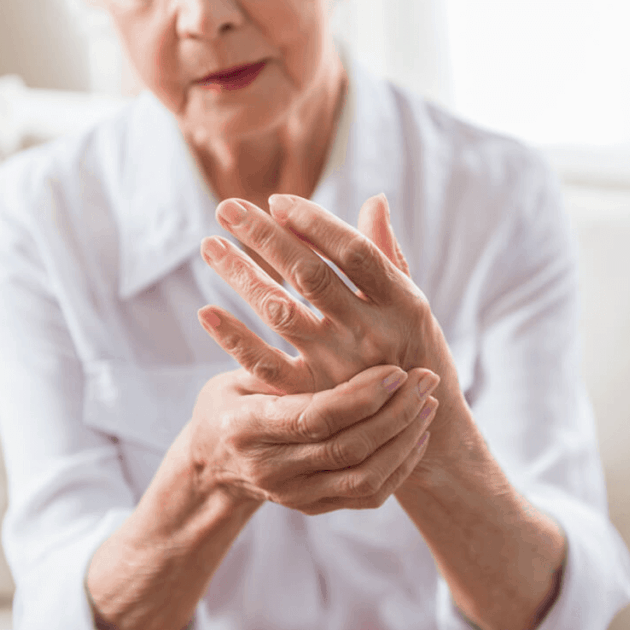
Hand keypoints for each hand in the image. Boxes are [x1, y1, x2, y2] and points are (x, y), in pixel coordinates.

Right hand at [189, 363, 438, 513]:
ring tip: (428, 404)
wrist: (212, 466)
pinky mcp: (315, 508)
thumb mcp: (236, 376)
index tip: (397, 369)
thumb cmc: (229, 405)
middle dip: (396, 413)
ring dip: (405, 441)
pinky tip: (418, 434)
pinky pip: (368, 495)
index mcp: (249, 429)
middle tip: (425, 379)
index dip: (362, 396)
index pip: (316, 417)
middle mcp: (272, 470)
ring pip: (365, 478)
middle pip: (348, 448)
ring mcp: (295, 495)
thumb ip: (276, 358)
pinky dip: (400, 466)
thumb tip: (308, 308)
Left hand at [196, 193, 472, 487]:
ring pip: (281, 312)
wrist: (422, 429)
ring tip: (210, 246)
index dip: (315, 223)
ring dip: (241, 276)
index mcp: (402, 303)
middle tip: (227, 208)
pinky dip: (234, 340)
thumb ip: (387, 255)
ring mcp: (341, 368)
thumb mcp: (412, 305)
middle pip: (311, 276)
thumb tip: (375, 200)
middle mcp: (372, 334)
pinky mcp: (313, 397)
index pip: (355, 253)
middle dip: (266, 237)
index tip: (277, 201)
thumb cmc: (415, 353)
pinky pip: (266, 366)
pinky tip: (206, 312)